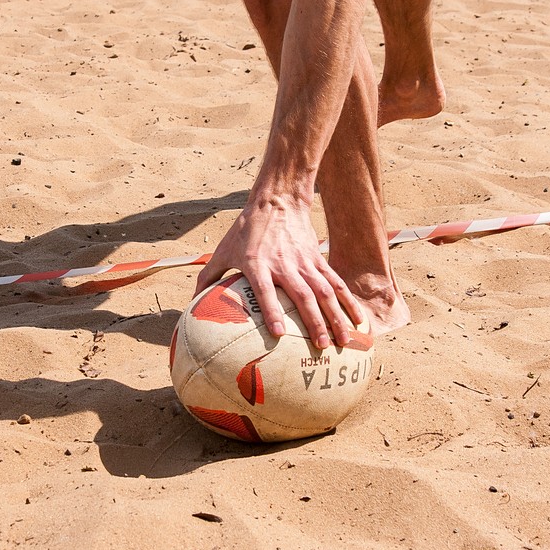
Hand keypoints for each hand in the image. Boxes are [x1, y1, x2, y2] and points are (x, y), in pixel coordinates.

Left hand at [196, 194, 365, 349]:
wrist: (277, 201)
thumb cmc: (245, 230)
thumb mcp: (222, 250)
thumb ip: (208, 278)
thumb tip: (191, 305)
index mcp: (258, 264)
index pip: (266, 290)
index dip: (272, 312)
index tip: (278, 335)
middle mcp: (284, 264)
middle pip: (303, 296)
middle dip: (314, 324)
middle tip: (321, 348)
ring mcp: (305, 262)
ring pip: (325, 293)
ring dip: (336, 318)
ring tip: (344, 342)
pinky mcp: (318, 260)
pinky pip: (336, 284)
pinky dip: (348, 303)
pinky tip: (358, 321)